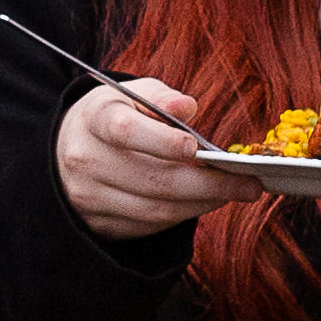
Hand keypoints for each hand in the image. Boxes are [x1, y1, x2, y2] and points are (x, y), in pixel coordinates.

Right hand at [53, 73, 233, 238]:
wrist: (73, 147)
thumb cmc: (116, 115)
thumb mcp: (134, 95)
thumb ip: (162, 98)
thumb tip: (187, 107)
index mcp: (94, 119)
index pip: (125, 131)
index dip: (162, 141)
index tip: (197, 148)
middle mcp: (86, 159)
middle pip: (152, 179)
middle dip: (208, 184)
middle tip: (248, 183)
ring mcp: (90, 196)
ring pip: (156, 209)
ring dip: (202, 203)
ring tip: (234, 192)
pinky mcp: (100, 223)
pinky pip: (151, 225)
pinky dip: (184, 215)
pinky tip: (205, 201)